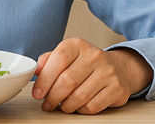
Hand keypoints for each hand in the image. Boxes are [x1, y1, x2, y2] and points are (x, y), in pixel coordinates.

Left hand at [31, 38, 152, 113]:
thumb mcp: (67, 55)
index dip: (45, 79)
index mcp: (78, 45)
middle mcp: (94, 56)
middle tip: (46, 104)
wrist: (119, 69)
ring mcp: (108, 72)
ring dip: (65, 106)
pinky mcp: (117, 89)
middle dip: (52, 97)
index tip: (37, 93)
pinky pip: (92, 106)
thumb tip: (36, 72)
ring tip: (60, 106)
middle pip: (67, 80)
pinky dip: (80, 110)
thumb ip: (49, 60)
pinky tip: (77, 107)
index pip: (59, 59)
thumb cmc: (86, 64)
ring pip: (79, 97)